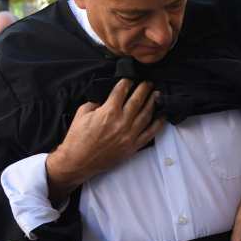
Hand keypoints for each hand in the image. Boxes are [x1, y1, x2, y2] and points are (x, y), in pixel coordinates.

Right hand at [45, 80, 163, 201]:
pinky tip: (162, 115)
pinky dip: (158, 123)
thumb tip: (106, 98)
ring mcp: (129, 135)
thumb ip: (96, 103)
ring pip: (146, 114)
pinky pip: (150, 133)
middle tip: (148, 82)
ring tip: (157, 94)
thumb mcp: (82, 114)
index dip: (127, 82)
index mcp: (108, 112)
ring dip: (153, 102)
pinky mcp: (133, 146)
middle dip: (144, 88)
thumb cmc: (77, 138)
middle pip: (137, 100)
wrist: (78, 161)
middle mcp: (122, 122)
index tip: (130, 78)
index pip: (121, 91)